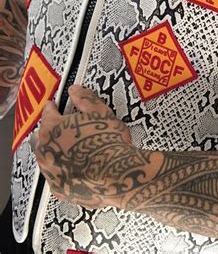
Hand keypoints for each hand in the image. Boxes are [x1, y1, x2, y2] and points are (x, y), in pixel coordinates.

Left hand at [31, 85, 151, 208]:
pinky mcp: (59, 189)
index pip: (47, 113)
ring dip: (52, 151)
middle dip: (47, 130)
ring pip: (45, 158)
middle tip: (58, 127)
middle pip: (39, 137)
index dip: (52, 107)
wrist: (116, 176)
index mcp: (53, 128)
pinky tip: (73, 167)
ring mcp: (51, 172)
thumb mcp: (101, 112)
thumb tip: (75, 90)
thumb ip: (85, 99)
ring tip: (66, 148)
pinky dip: (61, 170)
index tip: (53, 105)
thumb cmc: (109, 142)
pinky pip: (55, 177)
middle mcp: (46, 151)